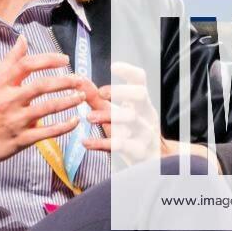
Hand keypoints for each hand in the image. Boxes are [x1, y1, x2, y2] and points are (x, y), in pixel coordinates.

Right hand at [0, 35, 83, 165]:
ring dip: (68, 101)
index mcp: (1, 84)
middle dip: (65, 81)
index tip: (65, 59)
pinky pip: (47, 132)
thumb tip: (23, 39)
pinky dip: (64, 126)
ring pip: (48, 108)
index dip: (49, 59)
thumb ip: (9, 61)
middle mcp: (9, 100)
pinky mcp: (20, 140)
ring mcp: (15, 120)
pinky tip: (75, 121)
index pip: (27, 65)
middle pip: (42, 86)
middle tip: (81, 79)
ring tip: (81, 97)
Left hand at [80, 62, 222, 172]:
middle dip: (120, 91)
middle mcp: (146, 115)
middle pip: (140, 95)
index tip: (113, 66)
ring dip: (108, 116)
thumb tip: (78, 79)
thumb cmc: (130, 134)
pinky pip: (122, 145)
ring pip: (131, 119)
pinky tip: (85, 142)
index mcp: (141, 102)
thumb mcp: (115, 114)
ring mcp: (145, 133)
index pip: (140, 80)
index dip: (129, 70)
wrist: (153, 164)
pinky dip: (102, 143)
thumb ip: (97, 98)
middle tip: (100, 93)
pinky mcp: (139, 152)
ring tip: (88, 117)